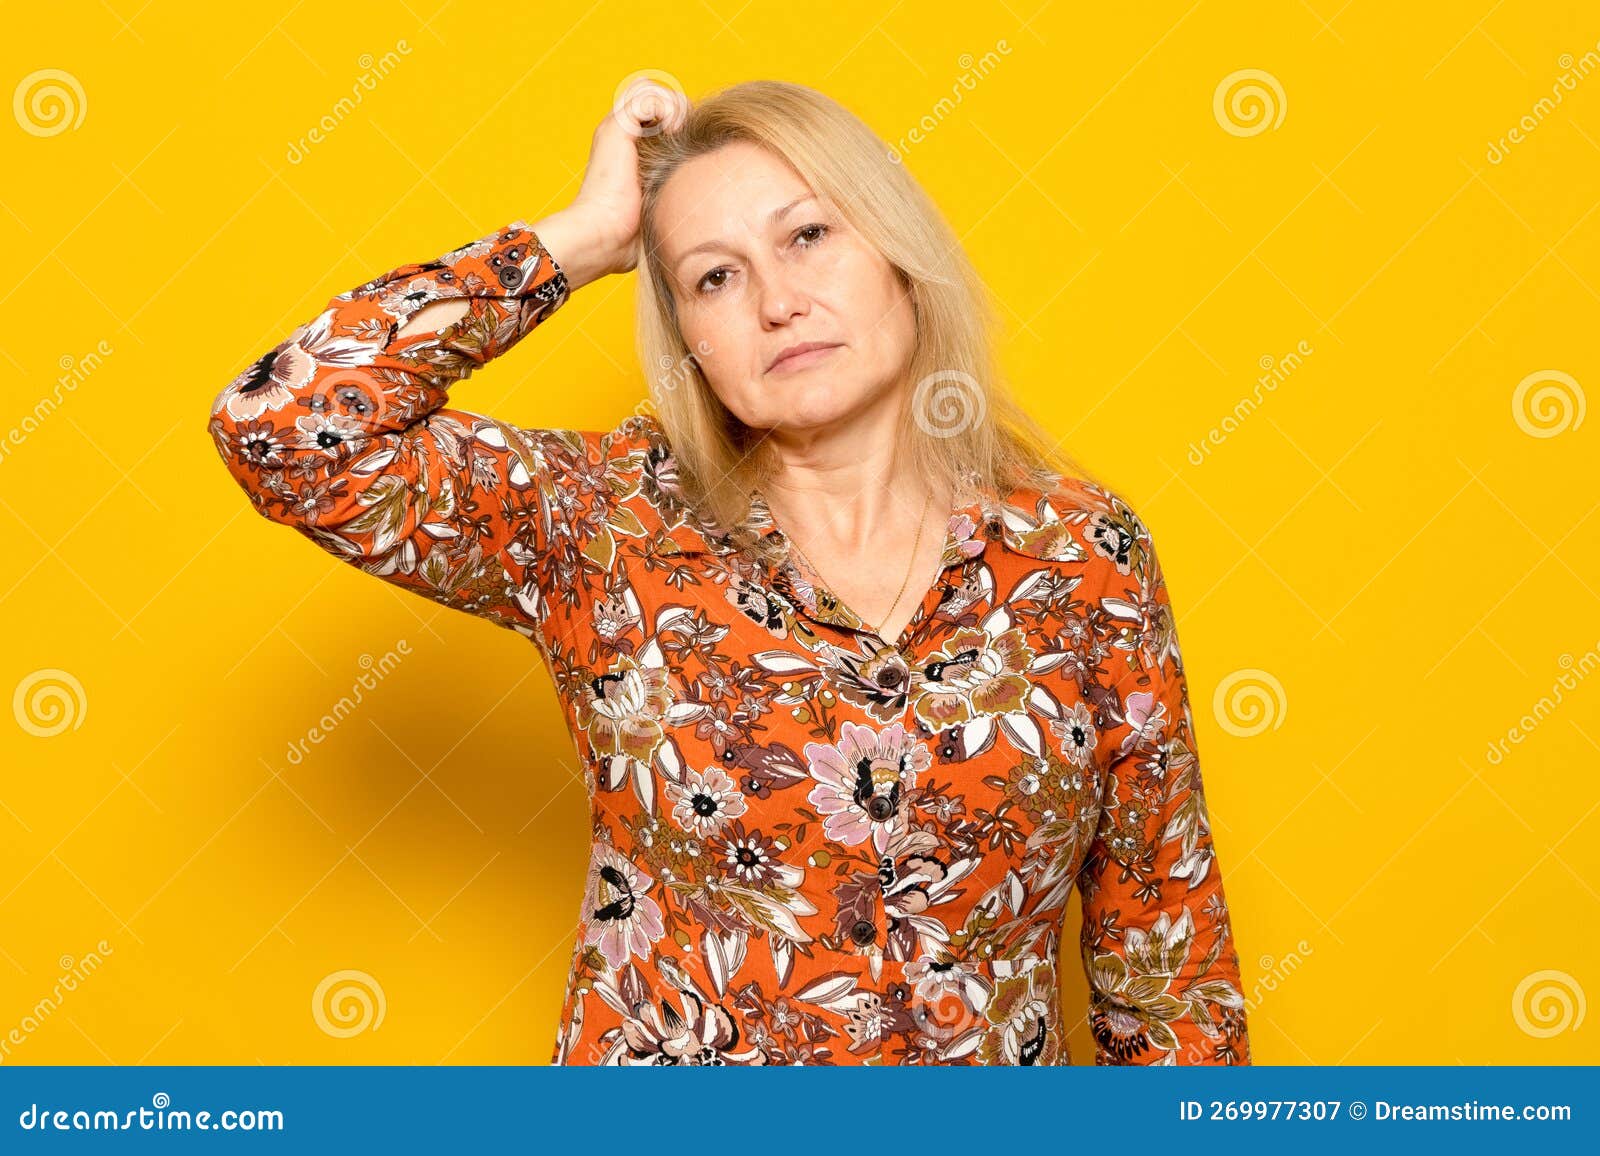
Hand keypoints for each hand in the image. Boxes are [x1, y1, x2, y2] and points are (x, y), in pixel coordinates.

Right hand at [565, 74, 690, 276]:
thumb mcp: (661, 207)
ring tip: (679, 133)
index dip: (679, 119)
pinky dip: (667, 108)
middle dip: (677, 109)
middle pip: (653, 94)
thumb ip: (674, 193)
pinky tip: (673, 133)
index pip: (656, 112)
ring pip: (649, 89)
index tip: (691, 146)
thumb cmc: (630, 236)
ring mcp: (617, 128)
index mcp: (629, 149)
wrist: (605, 236)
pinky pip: (646, 95)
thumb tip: (706, 204)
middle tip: (686, 137)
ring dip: (673, 106)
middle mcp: (621, 134)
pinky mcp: (618, 127)